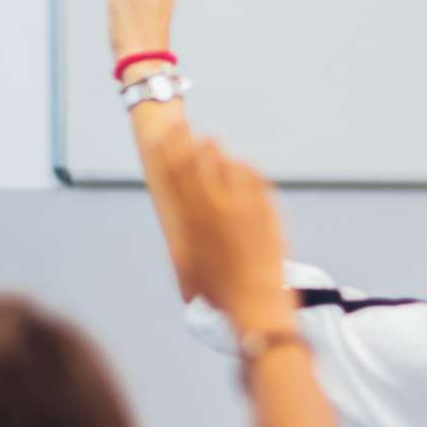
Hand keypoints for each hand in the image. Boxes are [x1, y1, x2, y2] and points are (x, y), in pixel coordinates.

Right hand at [152, 136, 291, 330]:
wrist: (256, 304)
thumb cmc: (219, 294)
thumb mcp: (191, 268)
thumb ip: (184, 243)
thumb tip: (181, 226)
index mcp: (192, 221)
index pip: (175, 176)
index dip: (166, 153)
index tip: (160, 135)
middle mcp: (215, 209)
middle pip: (197, 164)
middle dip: (186, 140)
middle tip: (181, 122)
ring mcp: (243, 207)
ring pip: (226, 167)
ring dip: (216, 150)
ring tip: (210, 136)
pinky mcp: (266, 211)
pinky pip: (254, 180)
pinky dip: (245, 169)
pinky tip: (242, 161)